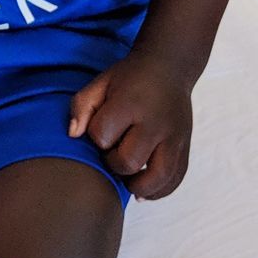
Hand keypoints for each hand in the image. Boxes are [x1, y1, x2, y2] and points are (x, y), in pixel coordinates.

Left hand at [67, 50, 192, 199]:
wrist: (169, 67)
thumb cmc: (130, 78)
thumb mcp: (101, 82)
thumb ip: (81, 106)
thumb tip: (73, 135)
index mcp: (130, 103)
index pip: (102, 135)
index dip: (96, 137)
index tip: (101, 130)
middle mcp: (156, 123)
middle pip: (129, 161)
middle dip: (114, 163)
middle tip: (112, 152)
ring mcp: (175, 137)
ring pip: (157, 179)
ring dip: (137, 186)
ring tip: (127, 178)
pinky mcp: (185, 147)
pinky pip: (175, 180)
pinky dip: (159, 190)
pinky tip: (144, 187)